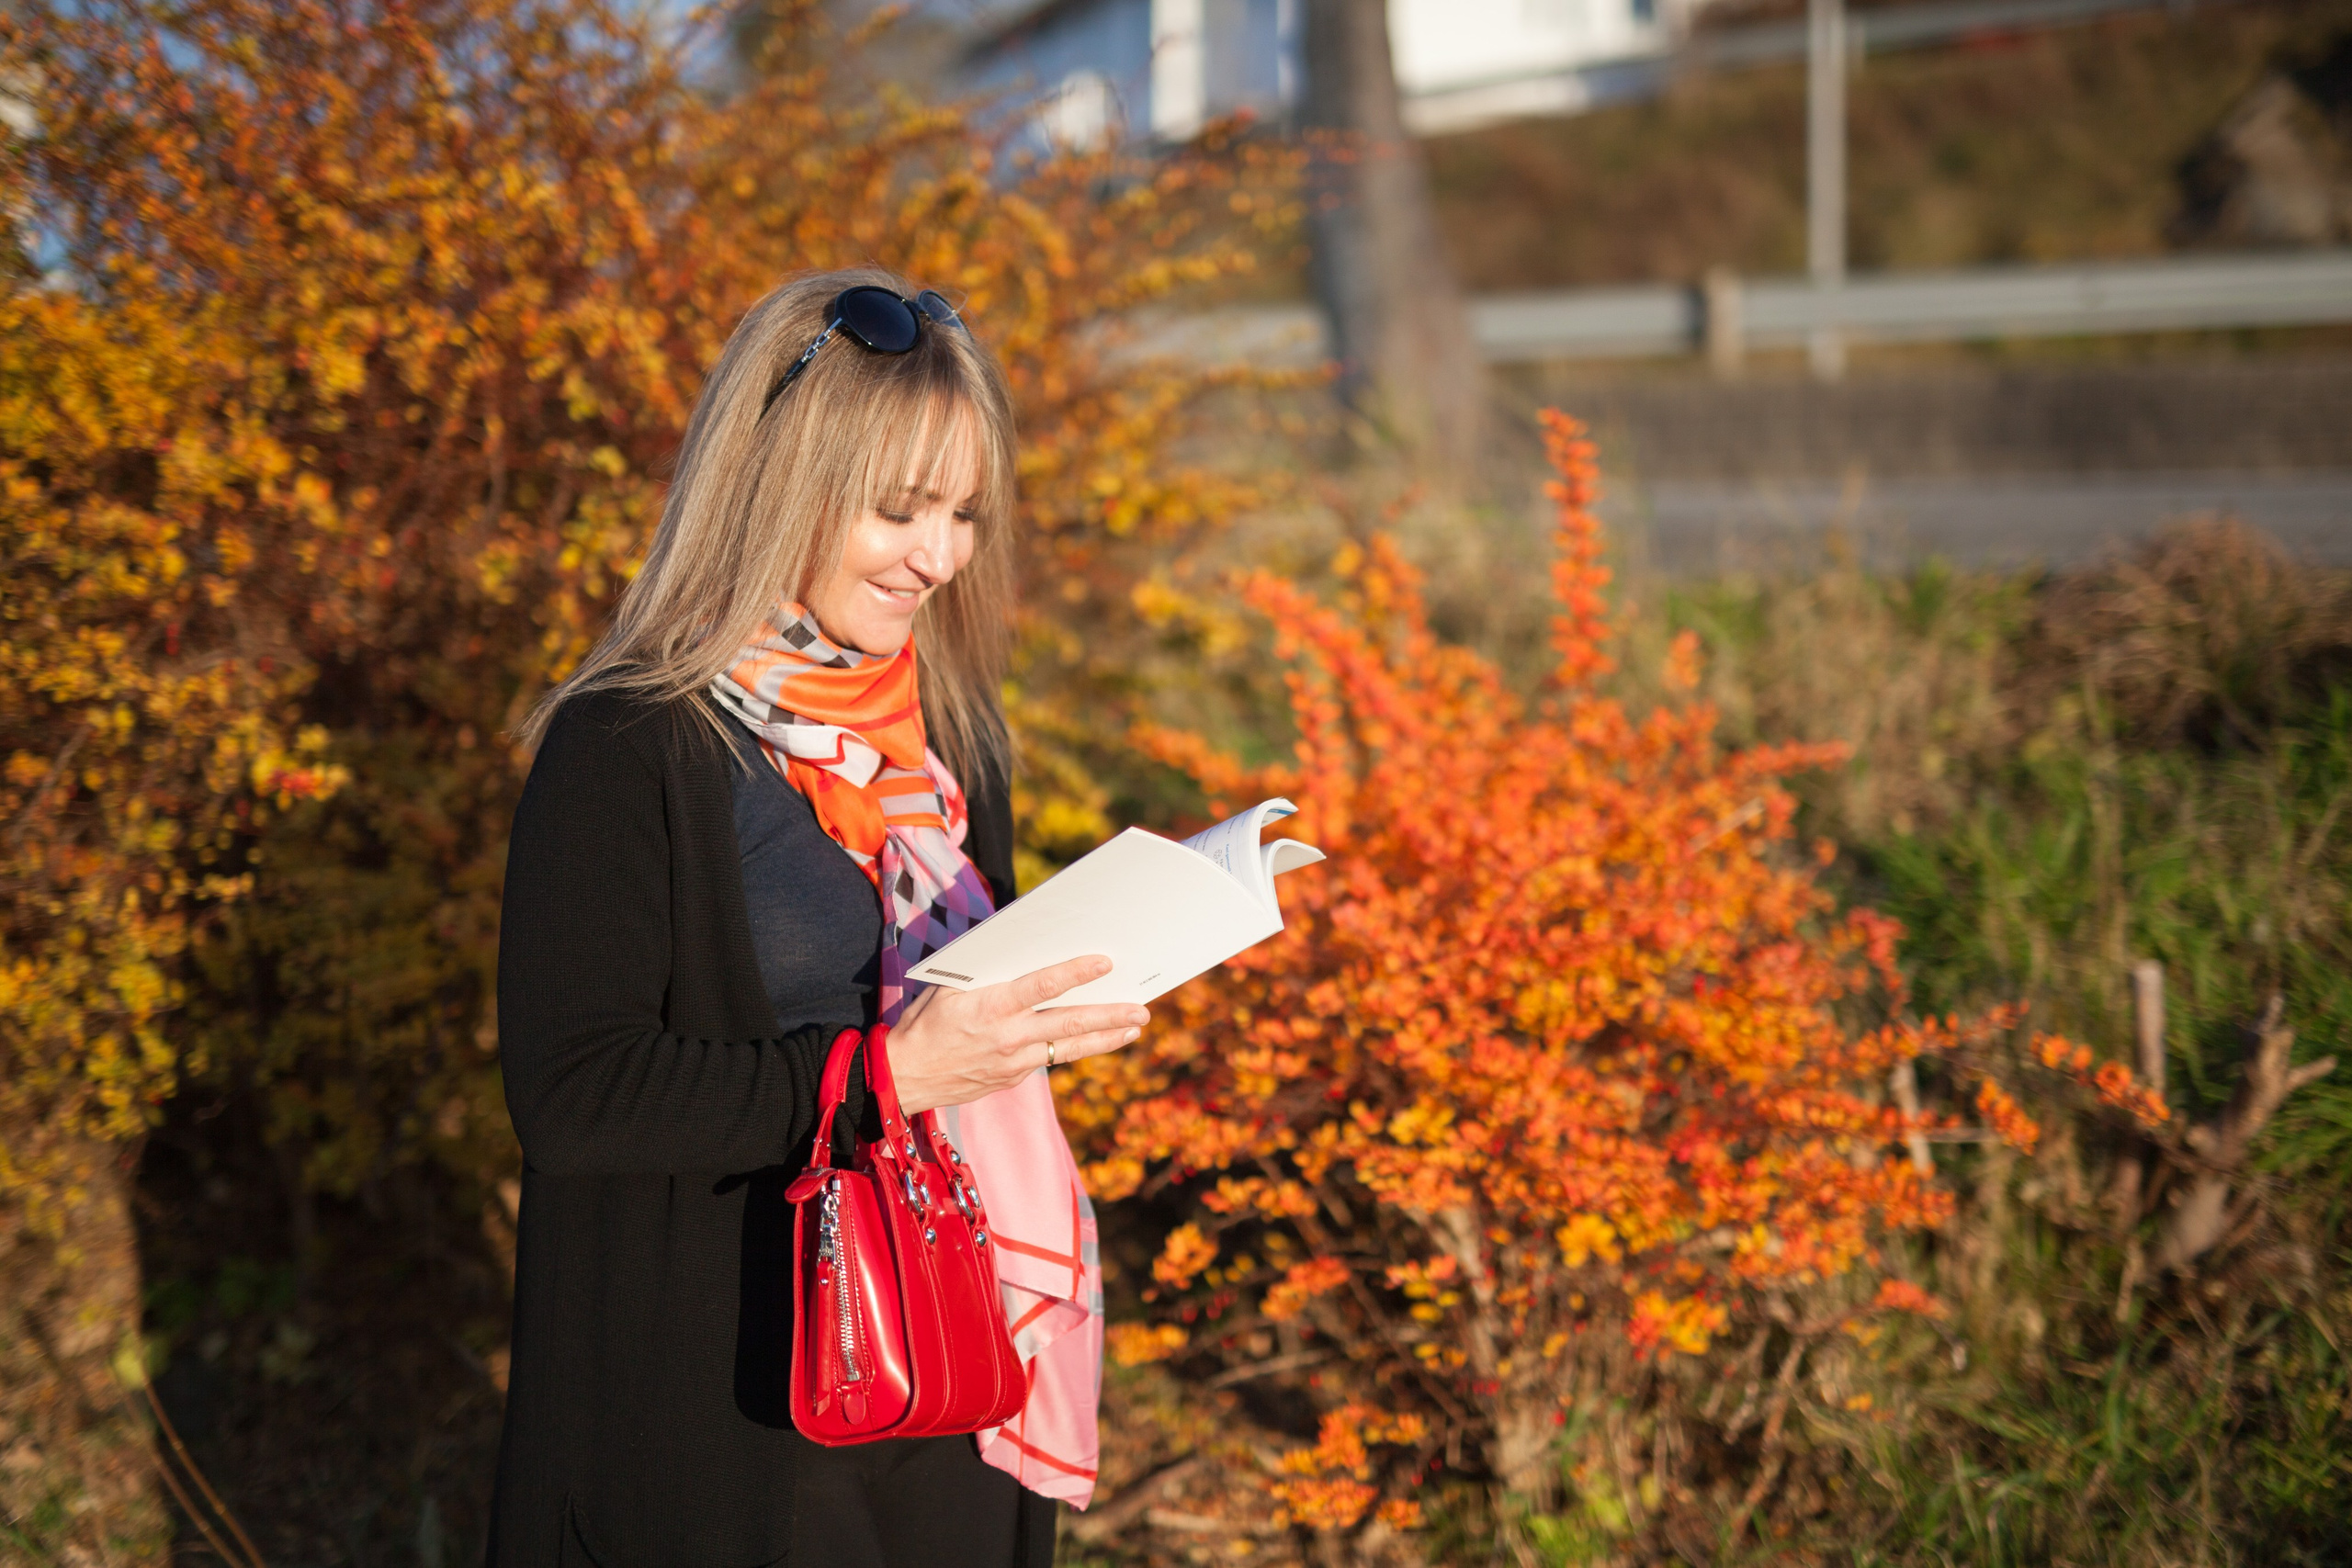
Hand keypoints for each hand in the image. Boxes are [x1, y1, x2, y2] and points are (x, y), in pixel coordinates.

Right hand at [888, 956, 1148, 1114]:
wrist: (904, 1077)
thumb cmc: (926, 1021)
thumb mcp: (949, 987)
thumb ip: (987, 971)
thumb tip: (1022, 944)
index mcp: (991, 1005)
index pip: (1042, 986)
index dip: (1075, 973)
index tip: (1105, 963)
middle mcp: (1008, 1035)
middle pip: (1070, 1022)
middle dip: (1110, 1015)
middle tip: (1143, 1009)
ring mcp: (1014, 1061)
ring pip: (1070, 1046)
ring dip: (1107, 1037)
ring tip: (1135, 1027)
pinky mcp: (1014, 1078)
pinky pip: (1051, 1058)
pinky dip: (1077, 1047)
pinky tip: (1098, 1040)